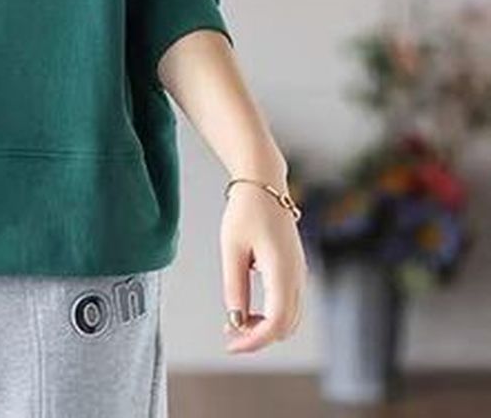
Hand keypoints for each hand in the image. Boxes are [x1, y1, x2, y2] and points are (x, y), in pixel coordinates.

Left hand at [219, 181, 307, 352]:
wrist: (264, 184)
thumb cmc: (245, 212)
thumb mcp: (232, 248)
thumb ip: (234, 286)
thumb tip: (236, 320)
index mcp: (283, 272)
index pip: (275, 323)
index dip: (254, 341)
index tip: (230, 345)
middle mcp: (298, 277)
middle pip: (286, 327)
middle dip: (258, 336)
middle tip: (228, 333)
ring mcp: (300, 274)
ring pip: (290, 319)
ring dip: (265, 327)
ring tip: (235, 321)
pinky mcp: (296, 270)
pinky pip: (289, 305)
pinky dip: (271, 315)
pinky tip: (247, 309)